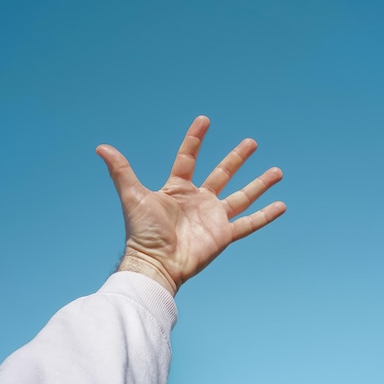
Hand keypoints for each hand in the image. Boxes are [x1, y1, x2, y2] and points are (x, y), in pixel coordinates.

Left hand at [96, 116, 285, 295]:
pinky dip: (266, 216)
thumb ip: (121, 170)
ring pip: (242, 196)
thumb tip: (101, 147)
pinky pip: (249, 223)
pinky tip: (282, 205)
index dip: (195, 138)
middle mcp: (199, 200)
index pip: (188, 157)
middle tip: (251, 142)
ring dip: (260, 184)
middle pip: (223, 173)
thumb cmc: (142, 231)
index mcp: (178, 188)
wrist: (156, 263)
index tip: (205, 119)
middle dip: (237, 157)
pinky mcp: (224, 235)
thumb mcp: (132, 195)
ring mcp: (213, 217)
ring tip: (277, 171)